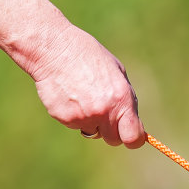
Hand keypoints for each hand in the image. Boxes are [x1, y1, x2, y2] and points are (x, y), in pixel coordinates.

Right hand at [29, 24, 144, 147]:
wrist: (54, 49)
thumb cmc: (89, 56)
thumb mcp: (117, 73)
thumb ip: (125, 98)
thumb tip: (131, 120)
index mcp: (122, 99)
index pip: (133, 137)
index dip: (133, 139)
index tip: (131, 137)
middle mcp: (104, 111)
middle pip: (113, 140)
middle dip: (112, 131)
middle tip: (105, 115)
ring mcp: (83, 116)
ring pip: (92, 131)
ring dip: (91, 122)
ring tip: (83, 97)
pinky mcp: (64, 117)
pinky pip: (74, 124)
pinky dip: (73, 114)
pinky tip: (69, 94)